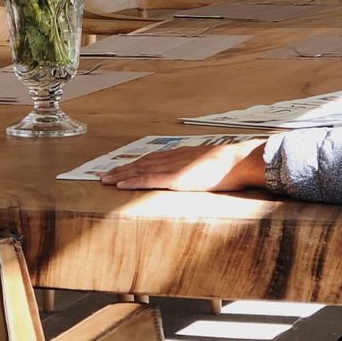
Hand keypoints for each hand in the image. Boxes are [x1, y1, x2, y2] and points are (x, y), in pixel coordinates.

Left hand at [98, 138, 267, 191]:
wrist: (238, 161)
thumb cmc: (230, 166)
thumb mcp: (211, 166)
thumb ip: (200, 169)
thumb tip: (200, 175)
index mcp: (181, 156)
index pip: (152, 159)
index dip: (135, 164)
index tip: (122, 168)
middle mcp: (172, 158)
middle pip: (141, 163)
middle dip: (121, 169)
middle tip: (103, 175)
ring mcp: (173, 167)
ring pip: (140, 170)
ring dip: (120, 175)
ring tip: (105, 180)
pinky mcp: (175, 178)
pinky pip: (149, 180)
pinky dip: (132, 181)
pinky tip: (120, 184)